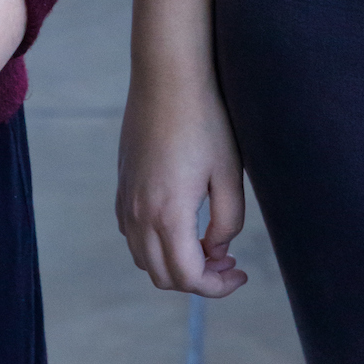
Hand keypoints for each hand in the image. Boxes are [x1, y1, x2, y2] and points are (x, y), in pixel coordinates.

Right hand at [117, 74, 247, 297]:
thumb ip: (227, 223)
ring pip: (143, 258)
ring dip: (175, 264)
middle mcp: (138, 213)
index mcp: (167, 213)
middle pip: (163, 276)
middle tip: (229, 262)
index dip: (217, 287)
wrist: (168, 76)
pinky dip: (155, 245)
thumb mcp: (229, 174)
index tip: (241, 274)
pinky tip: (181, 225)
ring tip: (209, 246)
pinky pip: (132, 234)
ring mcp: (125, 200)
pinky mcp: (122, 185)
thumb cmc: (205, 120)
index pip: (188, 277)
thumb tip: (215, 250)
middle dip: (198, 280)